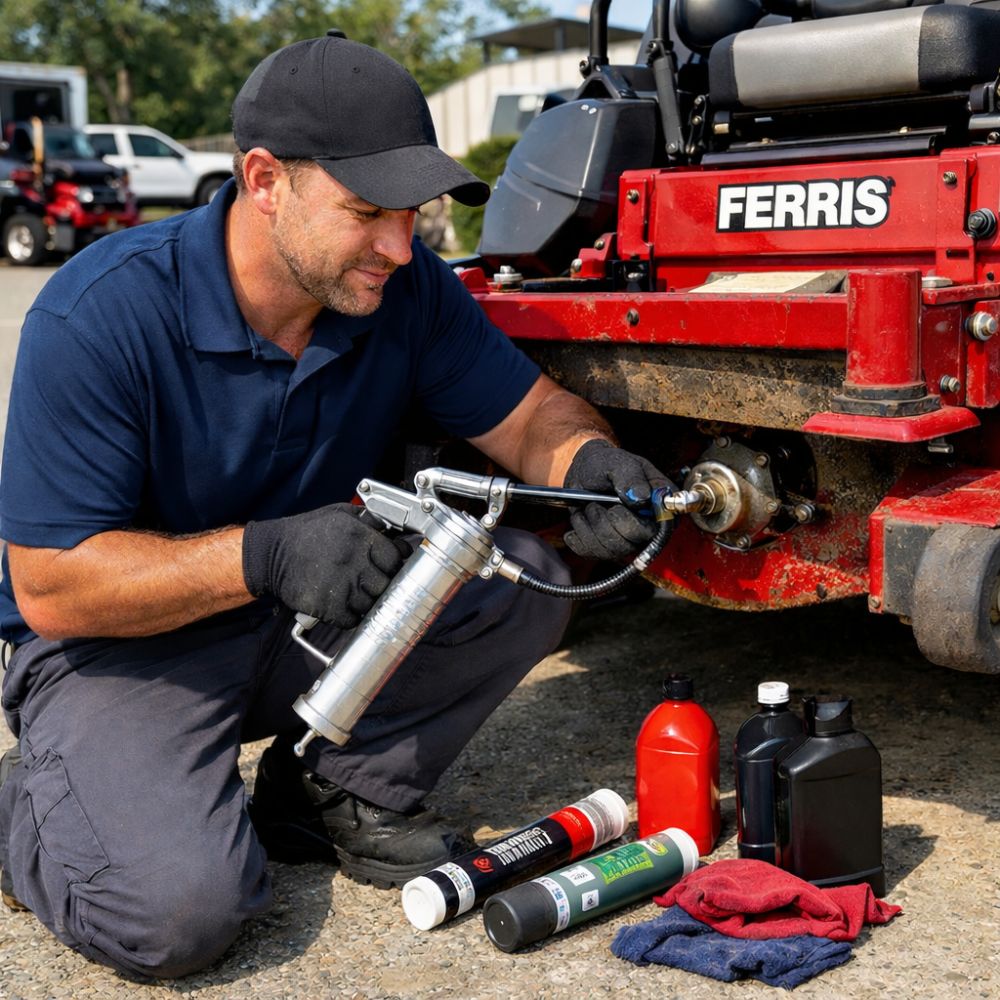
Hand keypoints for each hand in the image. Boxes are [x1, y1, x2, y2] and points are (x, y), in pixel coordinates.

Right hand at [242, 504, 410, 628]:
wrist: (272, 554)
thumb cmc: (307, 533)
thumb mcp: (340, 514)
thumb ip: (369, 521)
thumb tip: (393, 532)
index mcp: (360, 537)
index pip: (394, 558)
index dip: (393, 564)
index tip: (388, 567)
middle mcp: (353, 561)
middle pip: (386, 583)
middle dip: (381, 584)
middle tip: (370, 582)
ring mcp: (342, 586)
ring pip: (371, 604)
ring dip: (365, 602)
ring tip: (353, 593)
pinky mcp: (328, 607)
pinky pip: (352, 620)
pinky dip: (350, 617)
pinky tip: (343, 606)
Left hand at [563, 439, 673, 560]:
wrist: (586, 473)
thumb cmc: (606, 465)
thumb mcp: (618, 463)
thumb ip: (630, 477)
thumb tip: (641, 498)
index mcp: (662, 505)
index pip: (657, 528)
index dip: (632, 521)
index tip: (615, 505)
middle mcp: (650, 528)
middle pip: (629, 542)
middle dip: (605, 520)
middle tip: (596, 500)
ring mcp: (630, 541)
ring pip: (610, 549)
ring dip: (590, 525)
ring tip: (589, 506)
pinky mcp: (609, 548)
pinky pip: (592, 552)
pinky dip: (579, 534)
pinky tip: (580, 518)